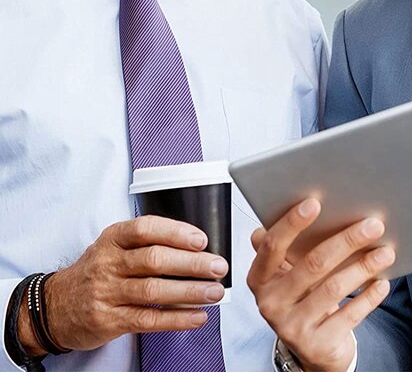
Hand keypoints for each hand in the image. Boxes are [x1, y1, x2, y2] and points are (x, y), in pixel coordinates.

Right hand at [19, 216, 228, 354]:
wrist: (55, 306)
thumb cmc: (98, 271)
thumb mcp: (114, 246)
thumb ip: (147, 243)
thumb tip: (197, 246)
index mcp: (113, 238)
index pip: (146, 229)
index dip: (176, 233)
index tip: (202, 240)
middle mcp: (108, 263)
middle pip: (155, 261)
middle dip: (191, 264)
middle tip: (218, 267)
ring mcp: (106, 293)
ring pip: (153, 291)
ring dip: (189, 293)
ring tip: (215, 293)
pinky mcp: (108, 321)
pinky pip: (147, 320)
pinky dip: (176, 319)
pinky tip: (197, 316)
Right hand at [247, 198, 393, 371]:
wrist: (312, 348)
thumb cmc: (303, 296)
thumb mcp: (289, 272)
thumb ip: (287, 245)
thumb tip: (296, 209)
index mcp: (261, 278)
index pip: (272, 246)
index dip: (292, 223)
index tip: (315, 202)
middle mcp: (271, 303)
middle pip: (312, 264)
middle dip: (347, 241)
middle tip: (374, 225)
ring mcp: (292, 327)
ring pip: (333, 288)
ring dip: (364, 267)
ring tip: (386, 252)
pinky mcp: (316, 345)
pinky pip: (348, 315)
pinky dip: (368, 297)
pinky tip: (382, 282)